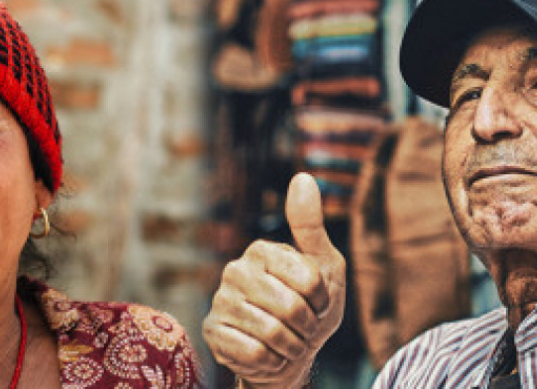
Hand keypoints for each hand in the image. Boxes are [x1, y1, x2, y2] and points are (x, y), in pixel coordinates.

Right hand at [203, 173, 346, 387]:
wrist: (289, 354)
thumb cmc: (310, 308)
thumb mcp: (325, 267)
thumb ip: (311, 225)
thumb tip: (303, 177)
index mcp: (262, 251)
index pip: (309, 280)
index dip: (322, 301)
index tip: (318, 304)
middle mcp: (236, 271)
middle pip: (290, 308)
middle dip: (307, 327)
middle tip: (303, 328)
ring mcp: (221, 301)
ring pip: (272, 333)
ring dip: (292, 346)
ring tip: (288, 342)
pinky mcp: (212, 331)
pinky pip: (253, 353)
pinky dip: (271, 360)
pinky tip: (267, 353)